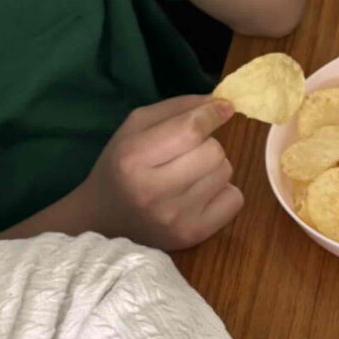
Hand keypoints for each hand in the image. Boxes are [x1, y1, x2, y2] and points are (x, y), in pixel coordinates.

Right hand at [84, 94, 241, 250]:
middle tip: (189, 152)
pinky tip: (200, 195)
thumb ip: (177, 109)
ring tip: (190, 174)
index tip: (222, 108)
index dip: (212, 114)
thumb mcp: (135, 128)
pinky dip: (223, 192)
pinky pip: (235, 199)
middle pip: (213, 152)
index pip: (191, 130)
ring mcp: (176, 217)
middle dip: (207, 145)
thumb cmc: (121, 167)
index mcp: (134, 158)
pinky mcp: (193, 234)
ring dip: (213, 168)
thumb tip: (222, 103)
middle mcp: (154, 190)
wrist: (103, 221)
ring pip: (225, 172)